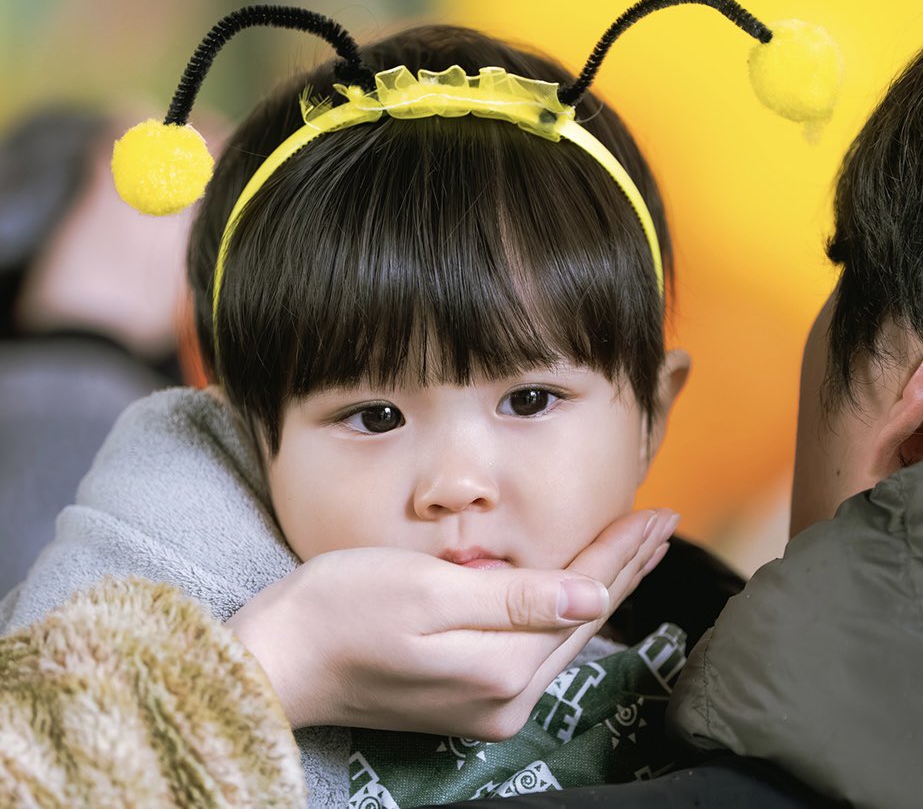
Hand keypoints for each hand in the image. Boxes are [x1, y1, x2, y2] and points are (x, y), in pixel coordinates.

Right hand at [226, 506, 677, 738]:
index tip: (659, 514)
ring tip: (633, 551)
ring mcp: (485, 703)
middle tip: (662, 526)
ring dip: (599, 585)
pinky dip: (561, 608)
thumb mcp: (428, 592)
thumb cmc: (342, 610)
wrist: (280, 657)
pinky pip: (533, 645)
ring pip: (561, 632)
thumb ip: (514, 599)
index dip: (622, 551)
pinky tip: (572, 589)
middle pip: (581, 617)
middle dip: (623, 566)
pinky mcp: (464, 696)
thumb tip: (592, 595)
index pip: (582, 594)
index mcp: (502, 667)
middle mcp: (504, 696)